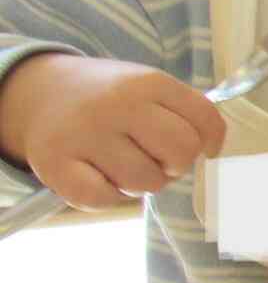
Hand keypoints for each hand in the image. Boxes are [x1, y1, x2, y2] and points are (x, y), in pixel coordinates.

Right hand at [0, 53, 224, 208]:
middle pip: (181, 152)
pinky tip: (98, 177)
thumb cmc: (109, 98)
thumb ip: (185, 110)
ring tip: (122, 163)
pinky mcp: (55, 165)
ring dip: (140, 183)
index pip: (205, 119)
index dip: (210, 141)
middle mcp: (117, 104)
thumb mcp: (148, 87)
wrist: (39, 92)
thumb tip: (213, 146)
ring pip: (146, 182)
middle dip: (176, 164)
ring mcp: (83, 134)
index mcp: (148, 82)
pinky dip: (108, 196)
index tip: (202, 148)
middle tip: (156, 158)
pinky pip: (103, 199)